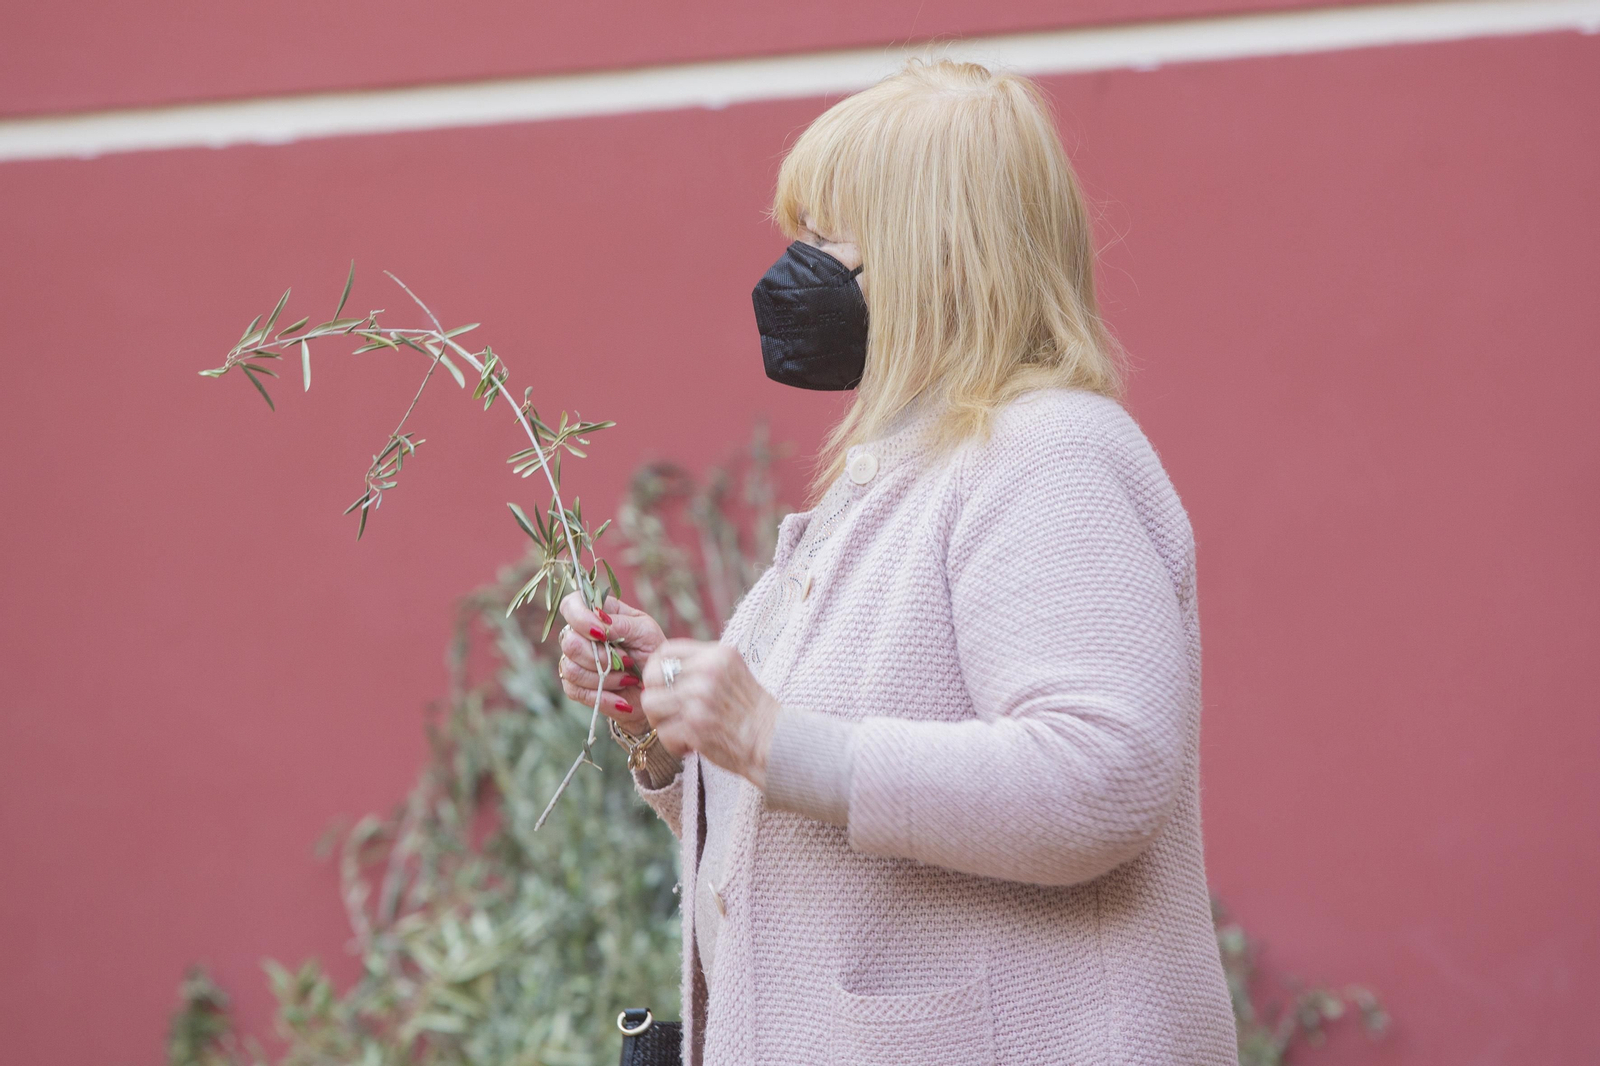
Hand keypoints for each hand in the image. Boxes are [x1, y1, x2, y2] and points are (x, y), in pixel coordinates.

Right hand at [556, 592, 664, 736]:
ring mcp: (575, 661)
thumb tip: (599, 623)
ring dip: (605, 677)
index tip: (602, 634)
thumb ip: (622, 624)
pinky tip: (621, 698)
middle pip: (569, 642)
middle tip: (628, 662)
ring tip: (628, 679)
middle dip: (601, 656)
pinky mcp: (575, 686)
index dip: (580, 618)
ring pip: (571, 668)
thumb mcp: (646, 632)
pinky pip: (575, 691)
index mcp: (597, 614)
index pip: (571, 605)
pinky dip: (602, 696)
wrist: (657, 688)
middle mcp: (581, 635)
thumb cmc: (652, 652)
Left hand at [641, 640, 781, 789]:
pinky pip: (663, 732)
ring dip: (660, 721)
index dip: (655, 668)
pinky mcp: (696, 726)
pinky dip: (674, 744)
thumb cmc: (751, 711)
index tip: (660, 685)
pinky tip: (691, 745)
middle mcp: (709, 671)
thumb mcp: (732, 673)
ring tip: (678, 729)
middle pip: (652, 676)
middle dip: (655, 697)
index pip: (666, 650)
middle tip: (668, 713)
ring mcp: (701, 698)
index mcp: (718, 654)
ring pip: (651, 703)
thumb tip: (661, 669)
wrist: (774, 742)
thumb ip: (703, 666)